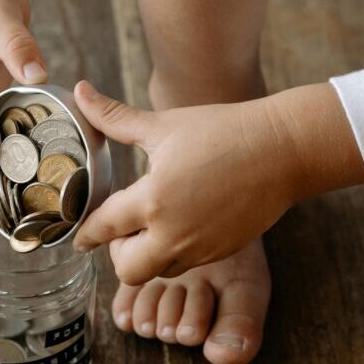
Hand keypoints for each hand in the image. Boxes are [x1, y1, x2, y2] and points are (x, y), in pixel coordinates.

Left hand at [71, 81, 305, 284]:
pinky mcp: (221, 251)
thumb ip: (115, 118)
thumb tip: (79, 91)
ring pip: (158, 272)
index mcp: (153, 199)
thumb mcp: (164, 124)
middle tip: (124, 229)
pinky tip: (182, 223)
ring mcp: (200, 247)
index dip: (86, 233)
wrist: (283, 149)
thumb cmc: (224, 131)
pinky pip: (187, 265)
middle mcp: (174, 233)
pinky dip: (175, 252)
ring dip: (148, 255)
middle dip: (118, 254)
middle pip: (127, 270)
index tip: (80, 237)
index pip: (104, 228)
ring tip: (156, 222)